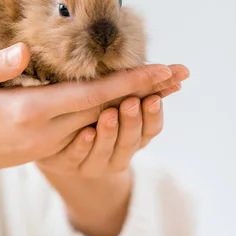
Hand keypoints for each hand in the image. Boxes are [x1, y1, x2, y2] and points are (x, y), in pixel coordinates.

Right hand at [0, 42, 184, 177]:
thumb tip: (25, 48)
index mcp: (29, 112)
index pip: (90, 95)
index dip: (128, 82)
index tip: (160, 70)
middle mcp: (45, 133)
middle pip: (104, 111)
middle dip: (142, 92)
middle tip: (176, 75)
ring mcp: (46, 145)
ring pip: (97, 122)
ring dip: (128, 105)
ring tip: (157, 87)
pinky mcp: (43, 150)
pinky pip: (82, 130)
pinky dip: (106, 115)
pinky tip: (118, 103)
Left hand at [32, 81, 187, 235]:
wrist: (56, 140)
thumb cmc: (91, 112)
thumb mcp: (114, 98)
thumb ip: (140, 88)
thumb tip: (180, 70)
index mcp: (133, 136)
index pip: (150, 128)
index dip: (153, 114)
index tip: (154, 97)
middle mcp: (117, 154)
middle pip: (130, 142)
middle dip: (131, 122)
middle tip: (131, 102)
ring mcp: (94, 163)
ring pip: (105, 153)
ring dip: (108, 134)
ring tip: (107, 115)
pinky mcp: (69, 165)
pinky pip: (76, 159)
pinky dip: (82, 147)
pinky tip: (84, 133)